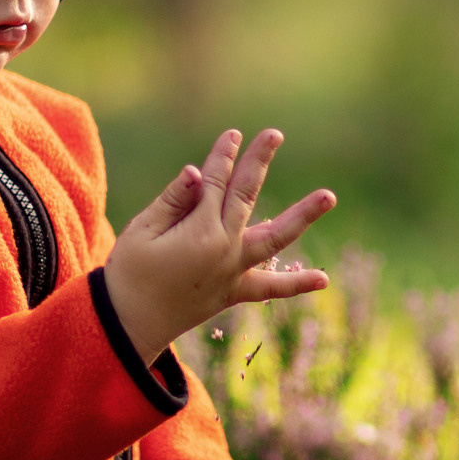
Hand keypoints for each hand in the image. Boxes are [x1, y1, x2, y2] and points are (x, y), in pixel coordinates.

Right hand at [103, 127, 334, 366]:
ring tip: (329, 196)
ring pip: (275, 238)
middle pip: (246, 195)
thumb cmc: (129, 273)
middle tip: (274, 134)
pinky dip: (296, 284)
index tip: (233, 134)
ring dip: (303, 216)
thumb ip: (172, 201)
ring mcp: (233, 271)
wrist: (129, 325)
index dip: (223, 156)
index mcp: (200, 230)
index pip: (216, 182)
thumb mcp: (142, 231)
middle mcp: (225, 248)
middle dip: (258, 162)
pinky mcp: (233, 292)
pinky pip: (270, 289)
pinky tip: (323, 280)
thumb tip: (196, 171)